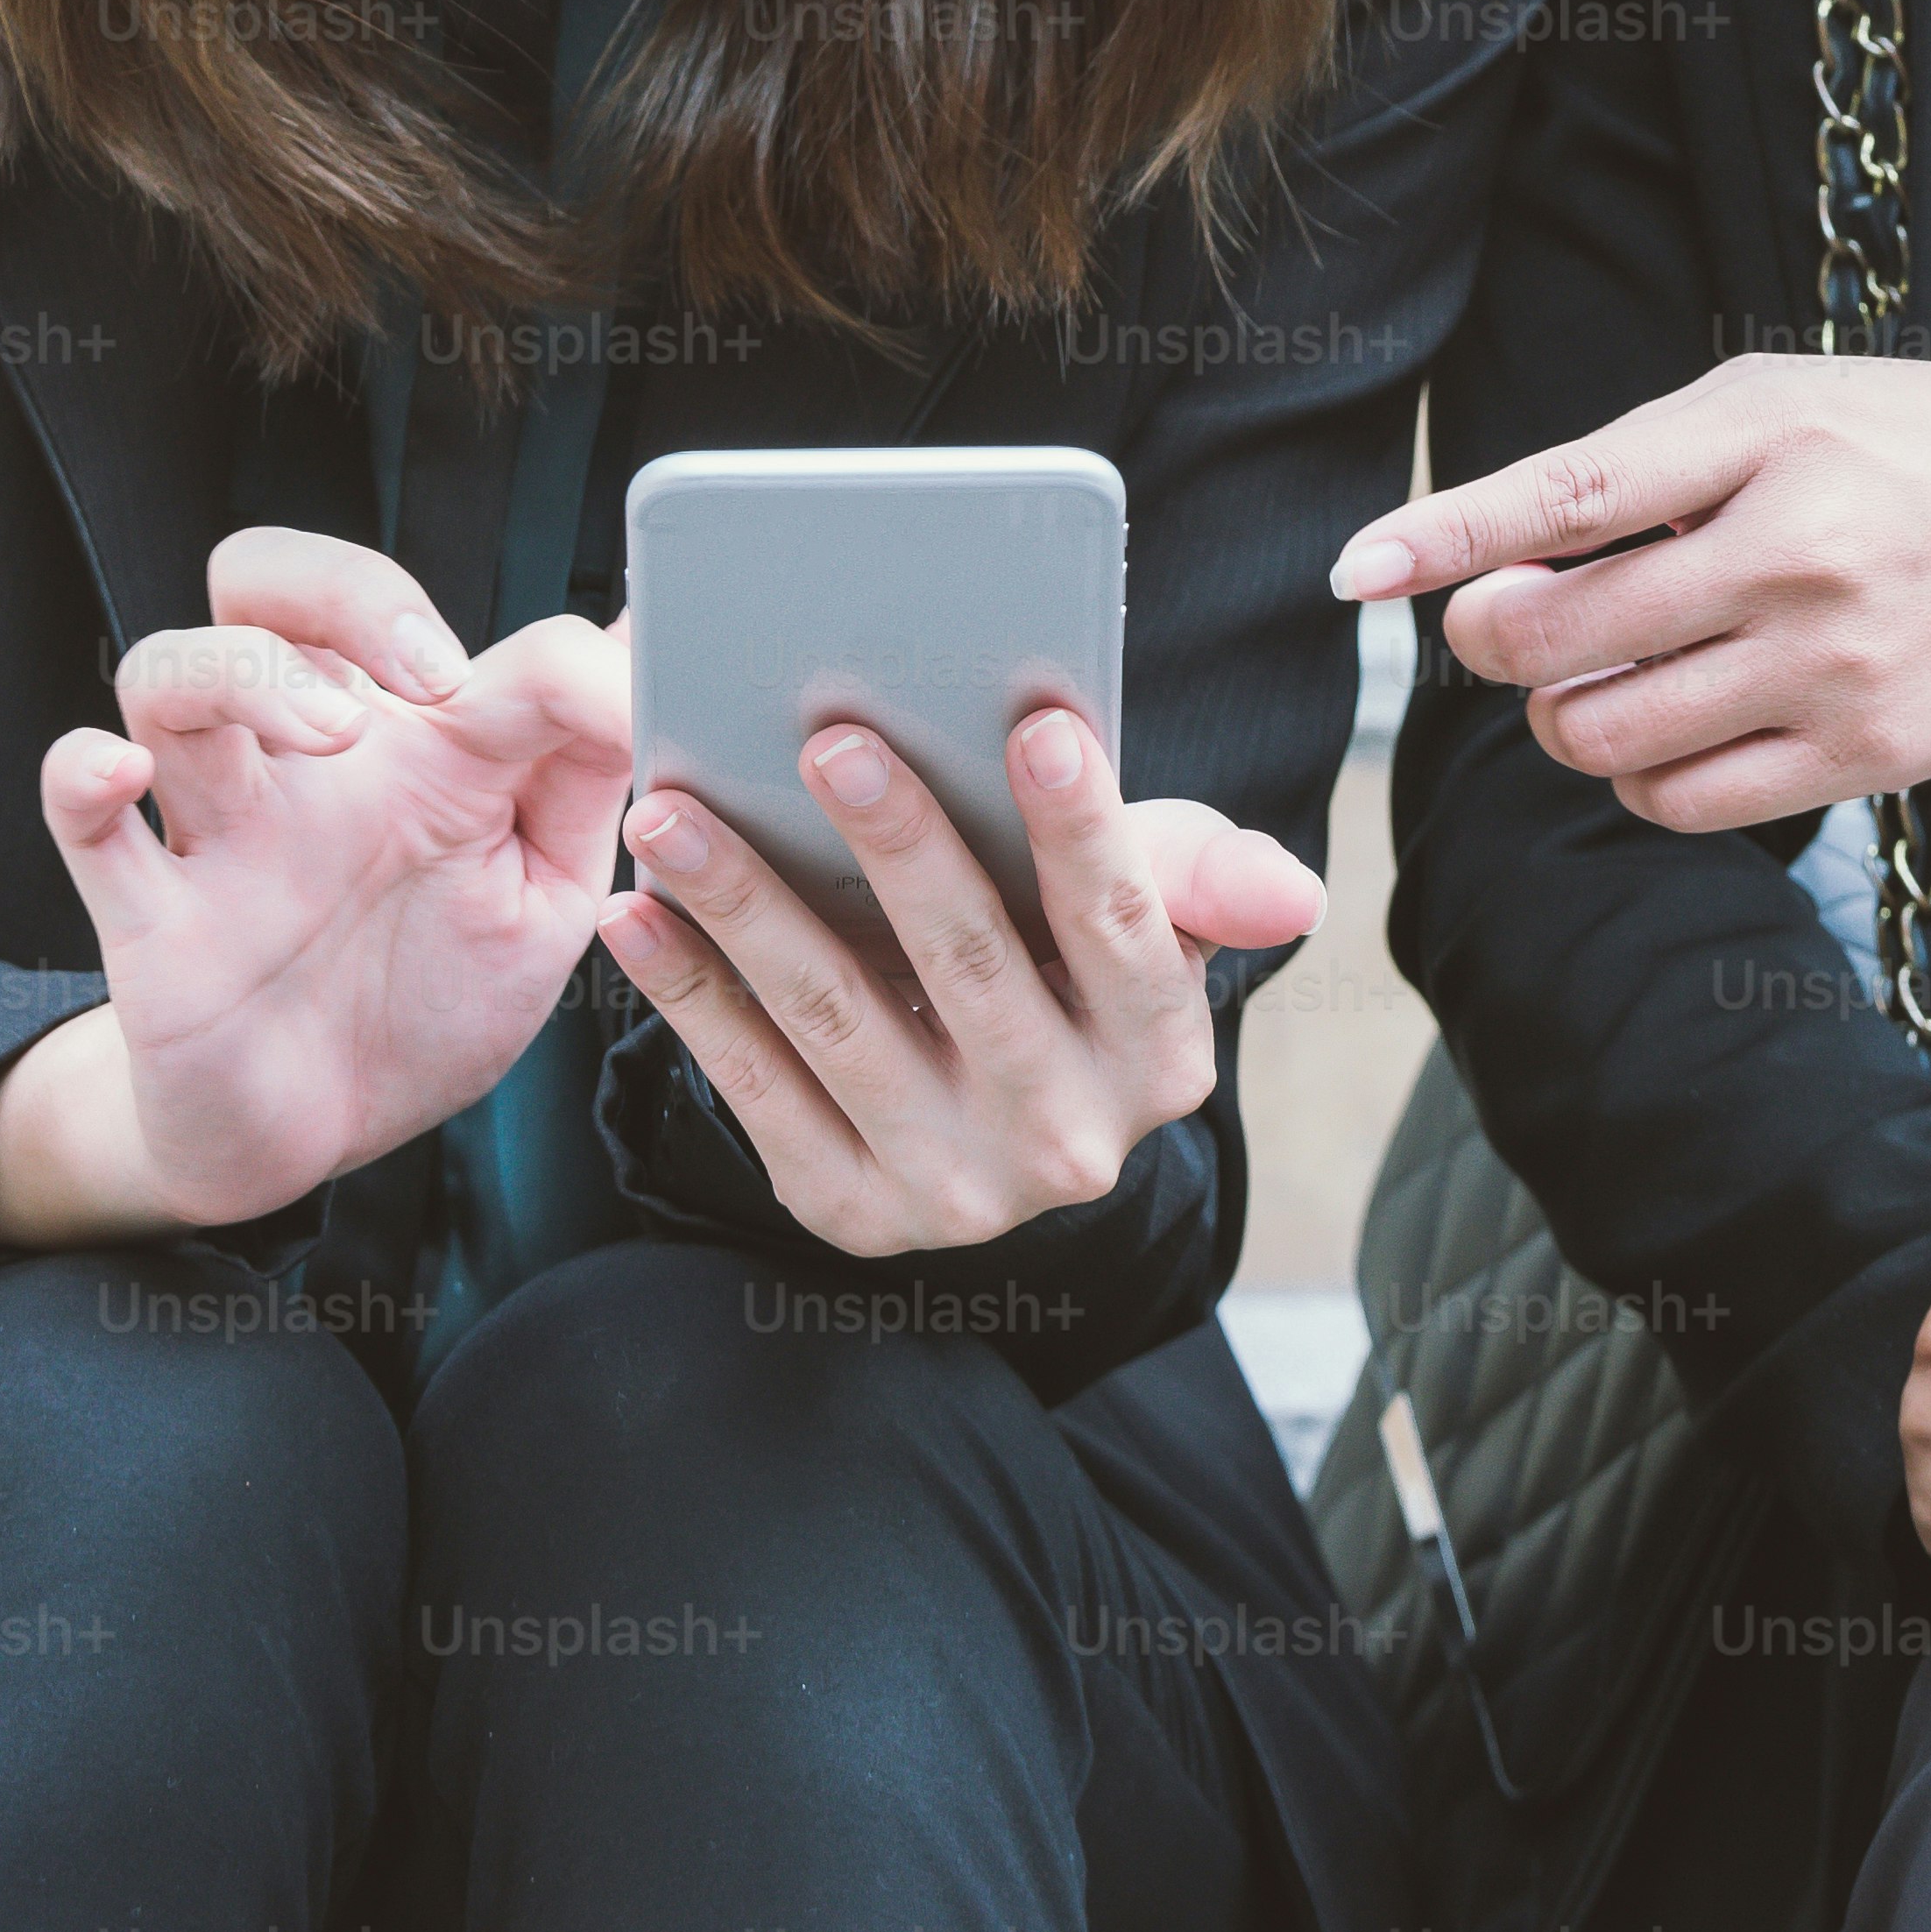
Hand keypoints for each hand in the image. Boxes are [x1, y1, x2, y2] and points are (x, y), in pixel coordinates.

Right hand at [0, 532, 634, 1245]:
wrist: (312, 1143)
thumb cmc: (426, 997)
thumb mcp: (541, 896)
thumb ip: (589, 778)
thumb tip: (654, 647)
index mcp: (419, 749)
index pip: (466, 639)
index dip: (565, 653)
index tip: (627, 709)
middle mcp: (307, 763)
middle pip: (268, 580)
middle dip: (347, 592)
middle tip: (429, 674)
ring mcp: (218, 829)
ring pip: (168, 670)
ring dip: (242, 673)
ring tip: (327, 735)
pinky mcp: (147, 917)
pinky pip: (80, 817)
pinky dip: (83, 773)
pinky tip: (119, 774)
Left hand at [596, 705, 1323, 1261]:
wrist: (993, 1123)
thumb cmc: (1064, 965)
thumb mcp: (1145, 916)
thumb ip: (1197, 874)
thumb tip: (1293, 893)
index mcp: (1159, 1056)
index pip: (1124, 927)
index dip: (1083, 825)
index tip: (1037, 720)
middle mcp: (1067, 1142)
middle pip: (972, 968)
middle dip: (901, 845)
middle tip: (830, 738)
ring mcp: (954, 1192)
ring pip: (839, 1019)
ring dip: (749, 905)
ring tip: (677, 809)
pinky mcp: (849, 1212)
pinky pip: (753, 1086)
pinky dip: (690, 993)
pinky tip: (636, 912)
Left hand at [1325, 353, 1930, 833]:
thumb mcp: (1794, 402)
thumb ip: (1647, 468)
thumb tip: (1502, 557)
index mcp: (1766, 436)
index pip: (1564, 495)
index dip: (1444, 538)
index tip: (1357, 568)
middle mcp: (1793, 552)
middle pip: (1556, 638)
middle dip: (1495, 643)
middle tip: (1507, 625)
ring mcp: (1831, 665)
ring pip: (1602, 733)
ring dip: (1566, 716)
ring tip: (1604, 674)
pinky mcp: (1866, 756)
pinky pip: (1681, 802)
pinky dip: (1640, 776)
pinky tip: (1669, 728)